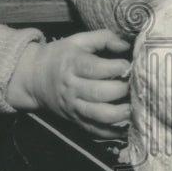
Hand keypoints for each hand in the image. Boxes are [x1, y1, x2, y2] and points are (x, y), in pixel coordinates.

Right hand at [7, 30, 130, 137]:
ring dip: (121, 114)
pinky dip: (113, 133)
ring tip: (136, 106)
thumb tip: (126, 45)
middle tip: (137, 85)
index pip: (95, 68)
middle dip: (122, 90)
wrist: (34, 78)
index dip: (116, 67)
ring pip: (99, 116)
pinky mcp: (76, 121)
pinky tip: (127, 127)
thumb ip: (104, 38)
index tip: (130, 65)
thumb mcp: (79, 40)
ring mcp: (74, 107)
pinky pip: (95, 131)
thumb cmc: (61, 56)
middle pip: (99, 93)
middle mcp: (73, 88)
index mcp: (73, 65)